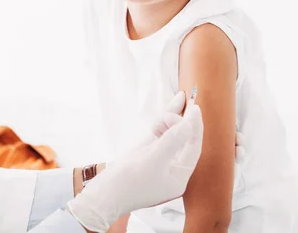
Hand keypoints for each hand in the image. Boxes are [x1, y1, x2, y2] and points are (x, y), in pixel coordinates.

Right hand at [66, 92, 203, 232]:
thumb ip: (171, 142)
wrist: (101, 196)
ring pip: (170, 135)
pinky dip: (161, 123)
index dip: (195, 127)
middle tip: (185, 102)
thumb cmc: (126, 184)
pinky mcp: (144, 154)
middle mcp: (170, 168)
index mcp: (178, 177)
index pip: (192, 148)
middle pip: (183, 140)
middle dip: (183, 120)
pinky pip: (157, 135)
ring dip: (172, 118)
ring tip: (178, 100)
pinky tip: (167, 110)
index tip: (195, 108)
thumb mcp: (151, 162)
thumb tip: (187, 124)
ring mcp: (157, 160)